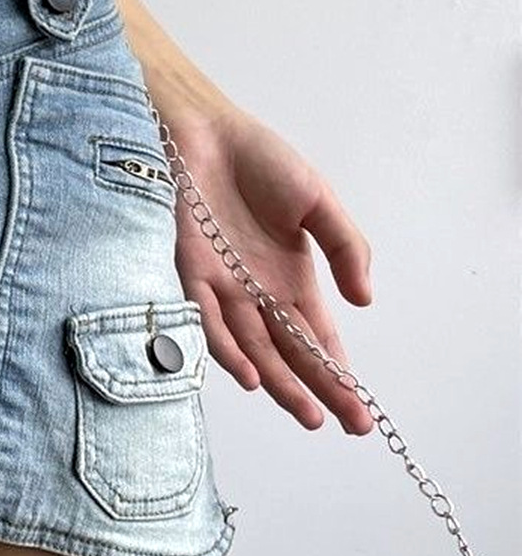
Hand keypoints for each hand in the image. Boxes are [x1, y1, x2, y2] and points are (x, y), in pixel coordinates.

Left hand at [164, 103, 375, 435]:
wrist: (203, 129)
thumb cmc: (259, 160)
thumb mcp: (319, 201)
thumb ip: (347, 247)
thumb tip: (366, 302)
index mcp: (291, 278)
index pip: (318, 336)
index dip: (339, 373)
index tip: (361, 410)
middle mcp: (256, 290)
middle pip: (289, 351)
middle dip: (318, 389)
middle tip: (346, 425)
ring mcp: (222, 285)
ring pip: (253, 346)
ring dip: (280, 381)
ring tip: (307, 412)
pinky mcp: (189, 271)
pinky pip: (207, 318)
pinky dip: (229, 347)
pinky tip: (253, 374)